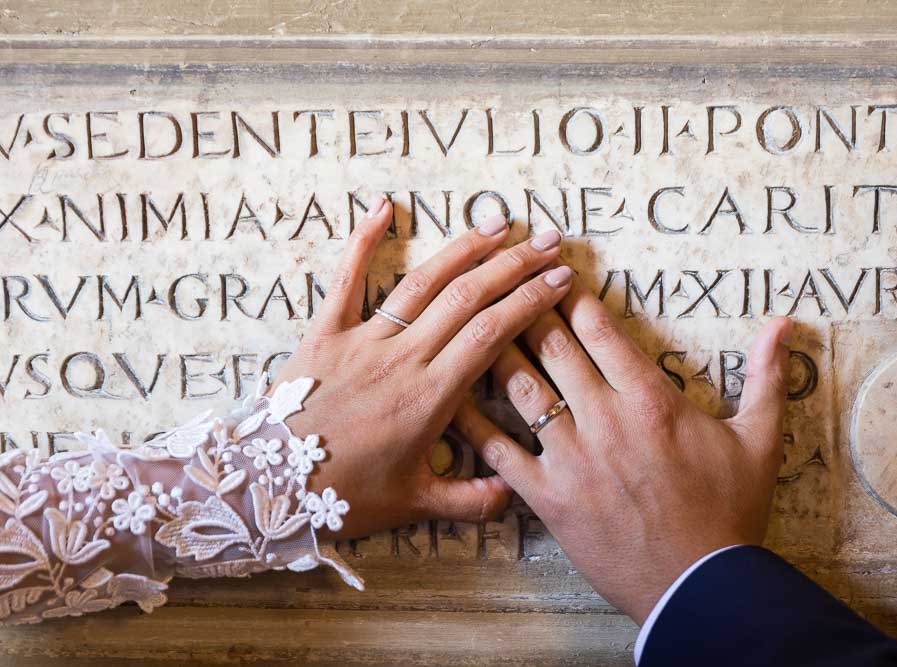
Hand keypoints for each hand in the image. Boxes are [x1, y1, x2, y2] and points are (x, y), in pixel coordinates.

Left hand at [272, 197, 572, 540]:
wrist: (264, 487)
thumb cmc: (340, 498)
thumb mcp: (412, 505)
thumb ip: (470, 501)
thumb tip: (514, 493)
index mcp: (429, 398)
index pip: (491, 335)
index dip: (528, 301)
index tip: (559, 280)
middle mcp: (402, 359)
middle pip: (467, 299)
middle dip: (512, 266)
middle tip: (547, 242)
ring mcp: (362, 341)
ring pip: (422, 284)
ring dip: (463, 250)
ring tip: (497, 224)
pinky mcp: (324, 334)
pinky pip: (346, 280)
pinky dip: (363, 241)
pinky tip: (383, 207)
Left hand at [455, 271, 791, 623]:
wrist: (699, 585)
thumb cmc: (729, 512)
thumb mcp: (760, 440)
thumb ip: (766, 377)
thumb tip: (785, 325)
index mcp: (650, 399)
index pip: (599, 329)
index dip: (570, 294)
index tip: (552, 273)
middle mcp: (605, 418)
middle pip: (552, 346)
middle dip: (525, 306)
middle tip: (504, 281)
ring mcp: (571, 457)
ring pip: (520, 387)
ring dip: (495, 349)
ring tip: (475, 321)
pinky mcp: (547, 496)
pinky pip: (499, 452)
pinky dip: (473, 424)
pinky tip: (454, 399)